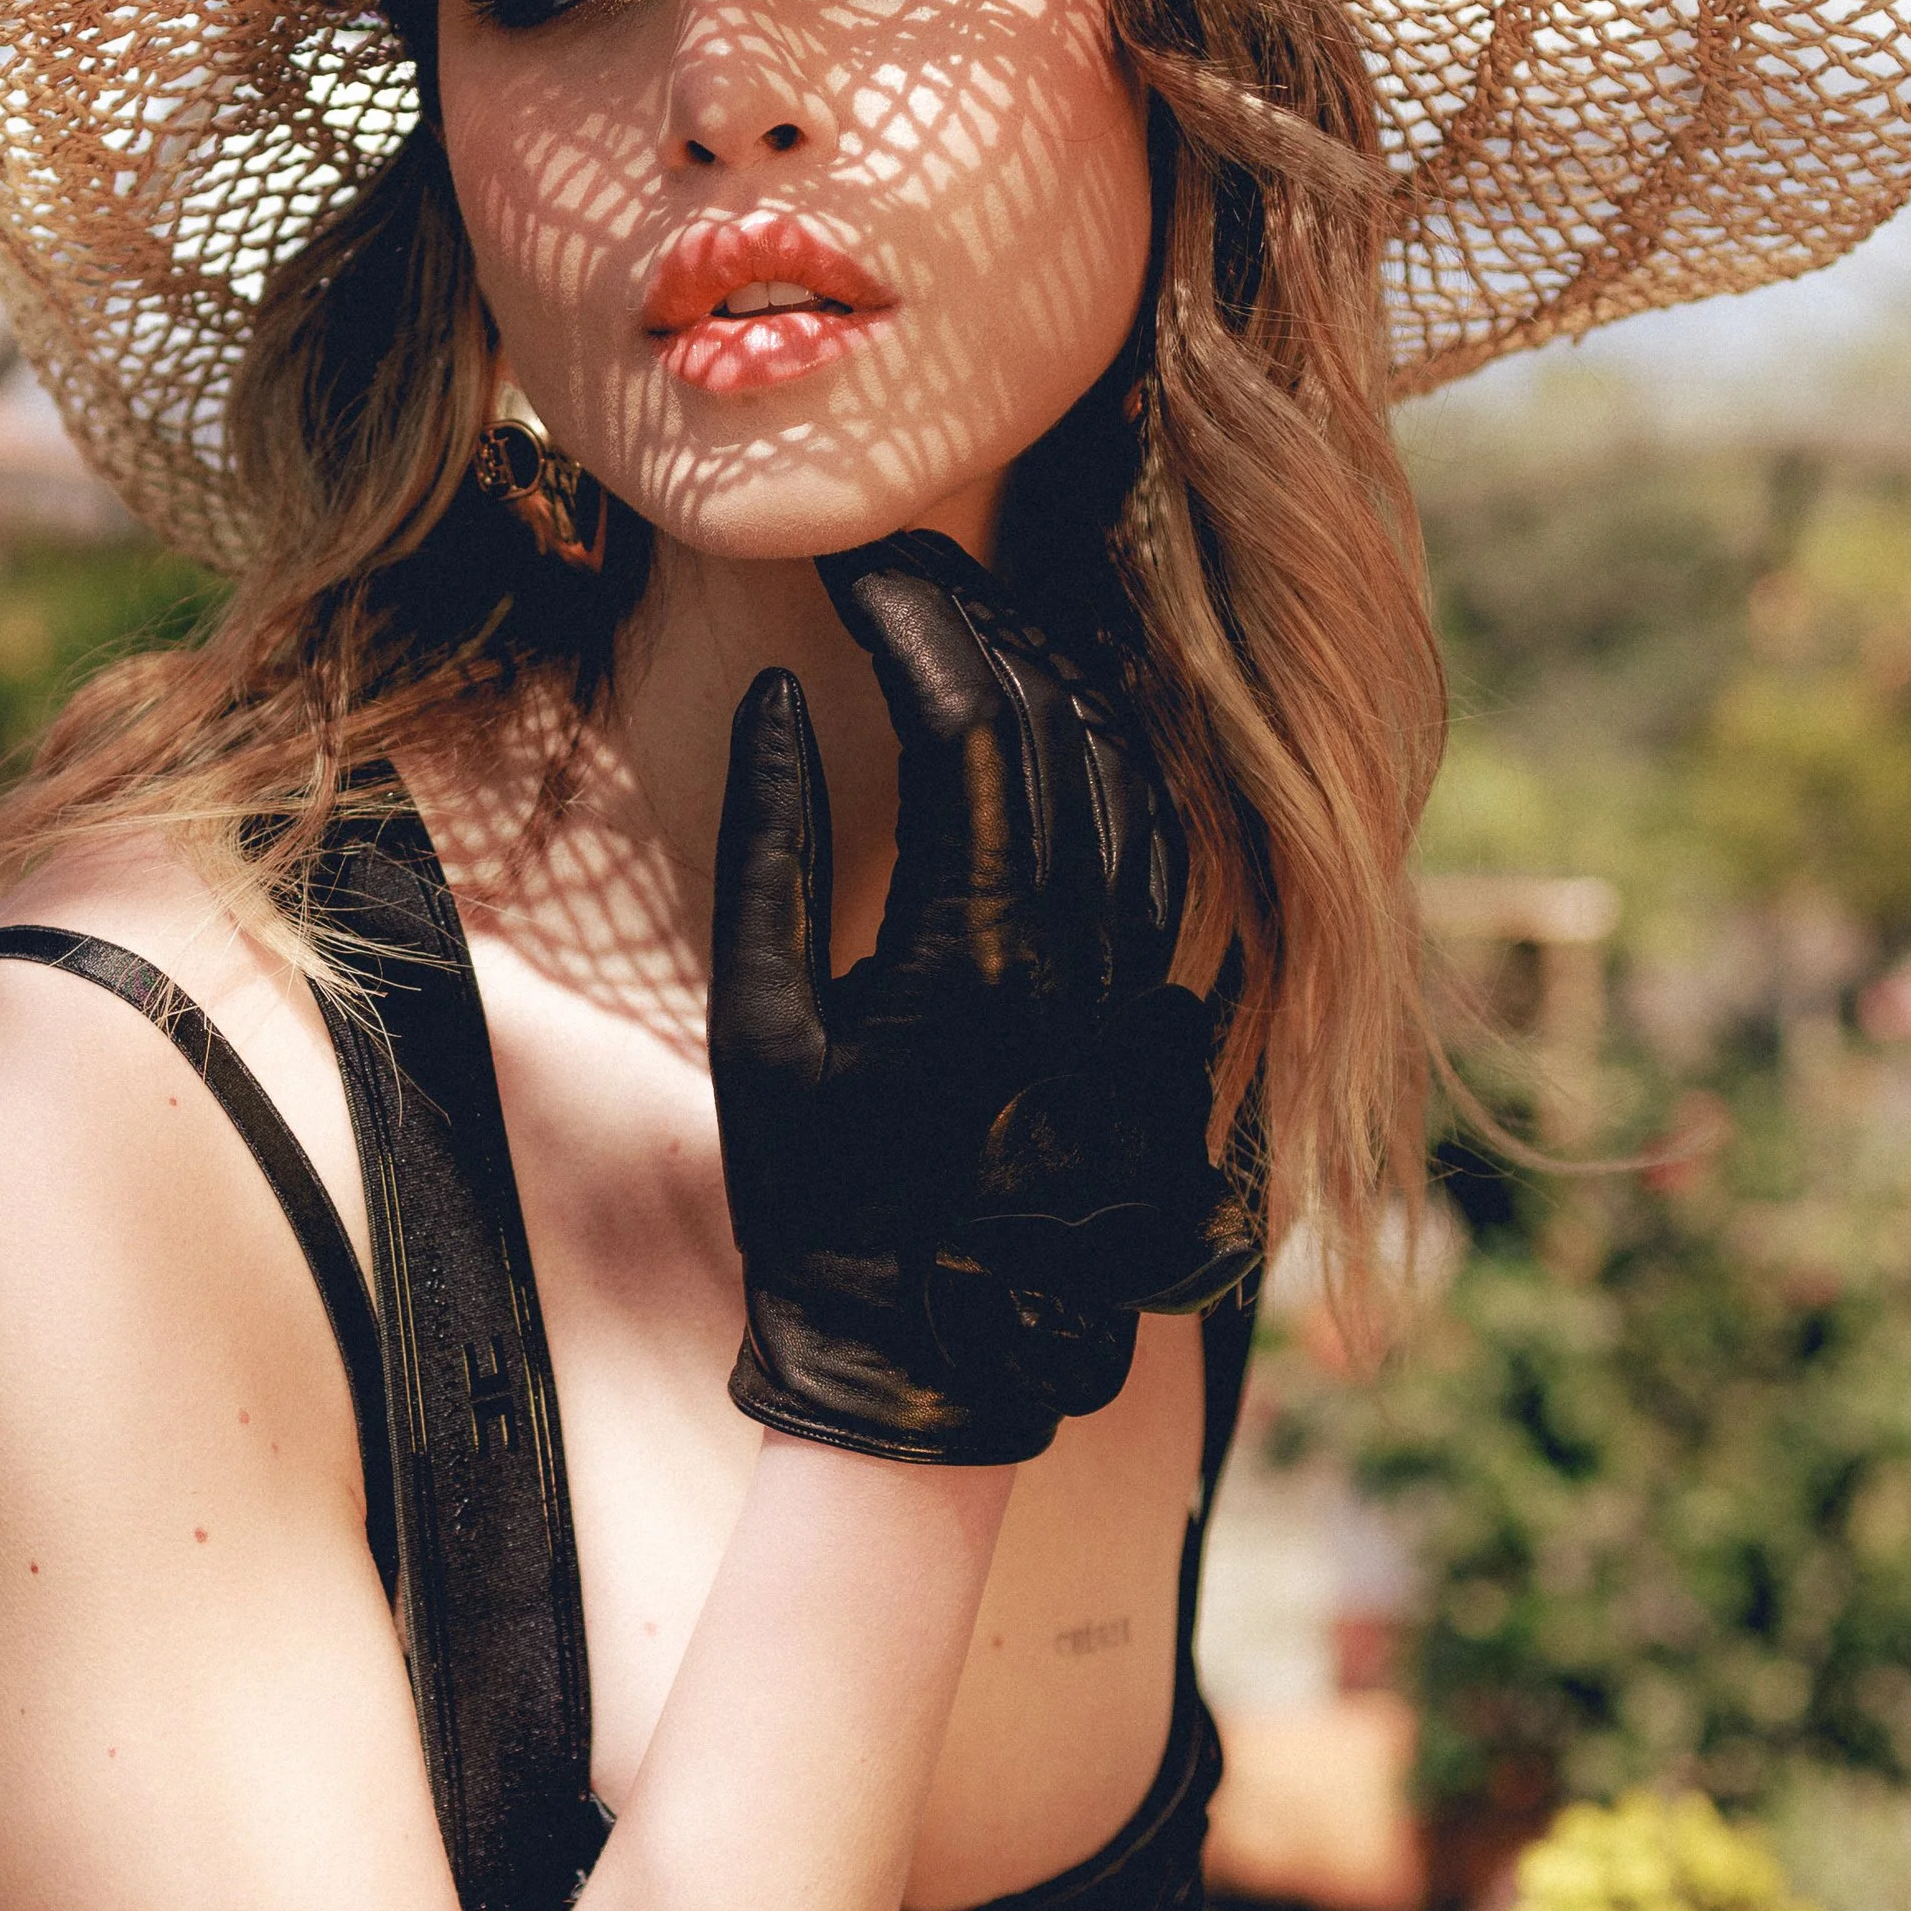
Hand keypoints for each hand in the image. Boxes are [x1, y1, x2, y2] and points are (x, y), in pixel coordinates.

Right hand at [709, 530, 1255, 1460]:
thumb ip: (766, 845)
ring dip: (1046, 667)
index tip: (852, 558)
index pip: (972, 721)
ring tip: (962, 611)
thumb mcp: (754, 1025)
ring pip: (1124, 763)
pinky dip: (1103, 747)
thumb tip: (785, 693)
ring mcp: (1133, 975)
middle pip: (1056, 718)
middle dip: (973, 614)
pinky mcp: (1155, 1001)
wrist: (929, 1352)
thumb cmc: (817, 1200)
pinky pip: (1155, 832)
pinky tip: (1050, 713)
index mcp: (977, 951)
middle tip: (895, 562)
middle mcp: (1081, 951)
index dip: (913, 616)